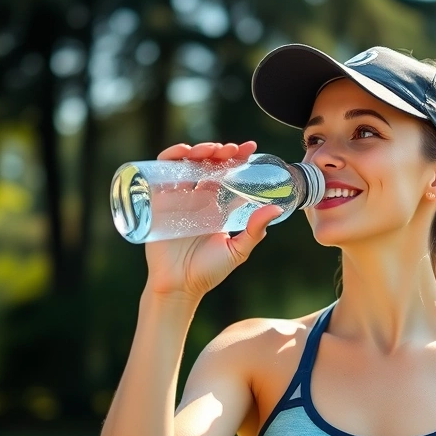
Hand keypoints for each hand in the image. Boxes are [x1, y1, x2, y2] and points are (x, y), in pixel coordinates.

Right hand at [143, 141, 283, 300]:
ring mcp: (178, 198)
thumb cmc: (208, 271)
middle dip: (220, 151)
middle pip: (208, 165)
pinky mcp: (159, 201)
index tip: (251, 148)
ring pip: (187, 164)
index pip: (228, 175)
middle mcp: (198, 198)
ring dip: (198, 150)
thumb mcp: (237, 250)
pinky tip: (182, 153)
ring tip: (211, 150)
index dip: (238, 158)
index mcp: (217, 206)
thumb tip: (276, 209)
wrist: (179, 286)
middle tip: (232, 150)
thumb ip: (255, 231)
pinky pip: (161, 172)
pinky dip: (170, 157)